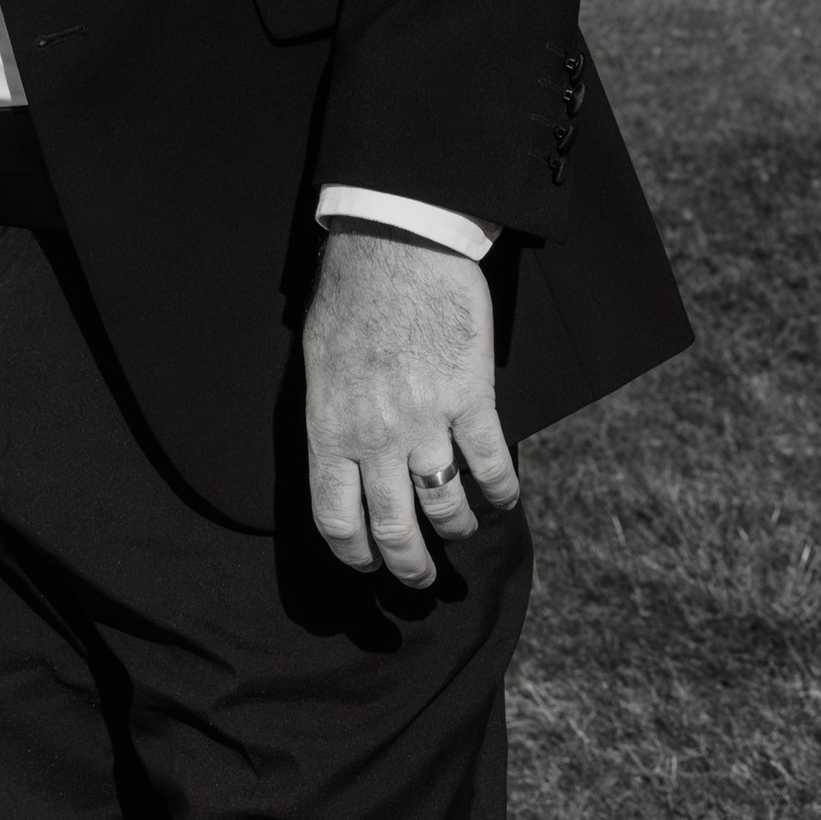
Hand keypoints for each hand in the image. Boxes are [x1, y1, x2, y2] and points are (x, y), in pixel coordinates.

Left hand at [303, 220, 519, 584]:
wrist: (397, 239)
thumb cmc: (350, 292)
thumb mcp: (317, 358)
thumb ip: (328, 412)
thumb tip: (337, 456)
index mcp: (330, 426)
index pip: (334, 517)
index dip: (353, 552)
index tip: (367, 564)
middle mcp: (376, 435)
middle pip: (393, 530)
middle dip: (409, 568)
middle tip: (421, 580)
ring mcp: (426, 420)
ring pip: (445, 509)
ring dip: (455, 532)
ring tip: (460, 535)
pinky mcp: (472, 398)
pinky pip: (490, 467)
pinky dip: (501, 494)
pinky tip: (503, 500)